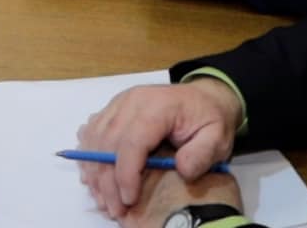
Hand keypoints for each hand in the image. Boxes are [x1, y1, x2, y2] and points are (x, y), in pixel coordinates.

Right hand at [75, 79, 244, 221]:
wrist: (202, 98)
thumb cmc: (209, 119)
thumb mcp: (218, 137)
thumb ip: (203, 154)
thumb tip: (181, 169)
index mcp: (158, 106)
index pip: (132, 141)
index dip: (126, 173)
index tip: (129, 200)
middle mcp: (132, 101)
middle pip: (108, 142)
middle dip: (107, 181)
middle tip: (115, 210)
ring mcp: (119, 103)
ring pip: (95, 138)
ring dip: (94, 172)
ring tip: (103, 200)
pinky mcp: (112, 109)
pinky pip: (91, 132)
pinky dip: (88, 156)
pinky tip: (93, 177)